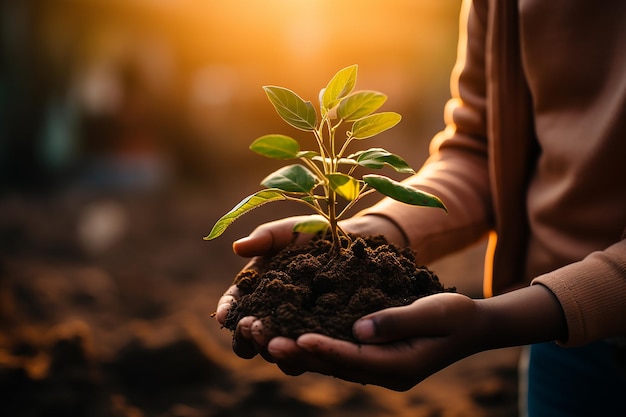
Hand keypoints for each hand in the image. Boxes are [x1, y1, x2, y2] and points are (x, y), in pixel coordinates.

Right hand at [215, 214, 408, 358]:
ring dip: (272, 349)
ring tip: (272, 344)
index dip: (228, 311)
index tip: (225, 315)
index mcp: (257, 290)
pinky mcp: (323, 335)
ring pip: (278, 349)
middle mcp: (273, 313)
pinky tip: (304, 348)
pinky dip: (304, 353)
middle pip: (251, 335)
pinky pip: (310, 350)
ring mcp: (297, 327)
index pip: (236, 305)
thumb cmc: (314, 232)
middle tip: (250, 329)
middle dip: (246, 336)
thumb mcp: (289, 230)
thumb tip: (237, 247)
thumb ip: (265, 238)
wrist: (354, 241)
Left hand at [252, 285, 565, 390]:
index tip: (299, 340)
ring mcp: (376, 366)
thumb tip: (359, 329)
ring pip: (329, 362)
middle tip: (265, 341)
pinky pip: (336, 353)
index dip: (327, 350)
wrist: (471, 326)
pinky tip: (287, 331)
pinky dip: (312, 344)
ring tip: (263, 337)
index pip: (356, 360)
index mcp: (400, 366)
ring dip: (297, 351)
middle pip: (334, 366)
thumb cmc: (455, 315)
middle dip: (299, 354)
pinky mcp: (370, 355)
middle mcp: (383, 372)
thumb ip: (398, 321)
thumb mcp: (433, 312)